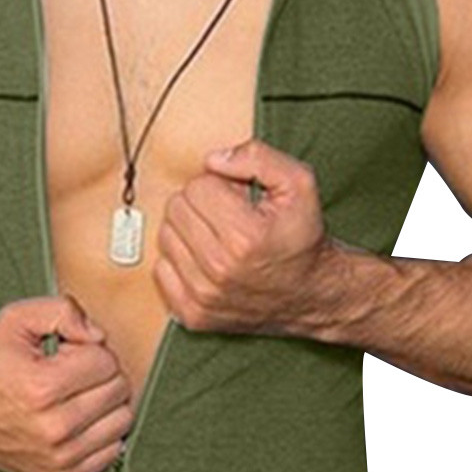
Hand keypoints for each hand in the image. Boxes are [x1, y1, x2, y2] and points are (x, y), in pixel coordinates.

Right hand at [0, 295, 133, 471]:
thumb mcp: (15, 321)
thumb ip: (61, 311)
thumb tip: (98, 335)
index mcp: (41, 388)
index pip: (106, 361)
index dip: (90, 350)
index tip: (68, 355)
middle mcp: (52, 429)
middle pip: (119, 391)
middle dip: (101, 375)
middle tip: (74, 375)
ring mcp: (59, 458)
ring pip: (122, 421)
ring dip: (106, 404)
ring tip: (77, 397)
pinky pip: (113, 450)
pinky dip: (101, 432)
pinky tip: (78, 421)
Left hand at [153, 137, 330, 334]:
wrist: (310, 294)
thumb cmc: (302, 238)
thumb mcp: (298, 184)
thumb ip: (258, 157)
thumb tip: (212, 160)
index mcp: (244, 236)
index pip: (198, 187)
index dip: (220, 186)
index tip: (239, 200)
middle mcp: (220, 269)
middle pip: (176, 209)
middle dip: (201, 206)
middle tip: (229, 219)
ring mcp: (204, 296)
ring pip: (166, 237)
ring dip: (189, 232)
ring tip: (219, 240)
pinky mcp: (193, 314)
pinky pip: (161, 270)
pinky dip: (179, 262)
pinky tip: (206, 262)